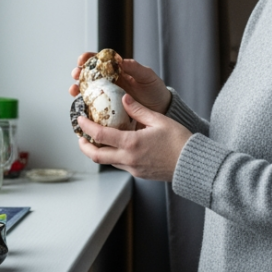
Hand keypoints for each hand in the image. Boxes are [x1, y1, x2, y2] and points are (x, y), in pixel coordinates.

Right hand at [68, 52, 171, 113]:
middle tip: (76, 75)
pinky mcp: (108, 110)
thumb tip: (121, 60)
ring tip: (74, 90)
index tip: (83, 59)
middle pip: (89, 75)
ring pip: (87, 91)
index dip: (89, 58)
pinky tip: (81, 106)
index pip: (99, 61)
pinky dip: (85, 106)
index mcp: (118, 70)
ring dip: (77, 89)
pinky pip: (93, 107)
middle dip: (79, 73)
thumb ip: (135, 68)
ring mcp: (108, 96)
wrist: (162, 109)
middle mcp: (110, 82)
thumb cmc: (155, 90)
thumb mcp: (148, 77)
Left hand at [75, 94, 192, 180]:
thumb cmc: (179, 141)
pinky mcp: (138, 173)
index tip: (80, 120)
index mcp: (132, 143)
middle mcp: (128, 158)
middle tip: (81, 136)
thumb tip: (124, 98)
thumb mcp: (160, 120)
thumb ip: (139, 110)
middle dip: (84, 146)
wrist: (192, 164)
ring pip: (107, 162)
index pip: (100, 135)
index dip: (86, 127)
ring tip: (96, 141)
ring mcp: (133, 168)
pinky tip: (117, 147)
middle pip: (96, 155)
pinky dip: (112, 156)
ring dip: (97, 152)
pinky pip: (119, 165)